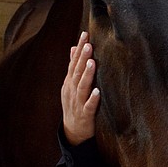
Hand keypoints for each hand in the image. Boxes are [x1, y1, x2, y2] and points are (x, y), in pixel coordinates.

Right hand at [61, 31, 100, 145]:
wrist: (72, 132)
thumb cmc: (75, 104)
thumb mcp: (71, 85)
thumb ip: (73, 67)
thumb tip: (73, 48)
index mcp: (69, 82)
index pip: (74, 62)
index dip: (79, 49)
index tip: (85, 34)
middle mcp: (72, 90)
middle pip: (77, 72)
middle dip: (82, 58)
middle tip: (89, 44)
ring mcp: (77, 102)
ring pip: (82, 87)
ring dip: (87, 75)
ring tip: (92, 62)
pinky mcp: (85, 114)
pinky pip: (89, 106)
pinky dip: (92, 98)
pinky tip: (98, 91)